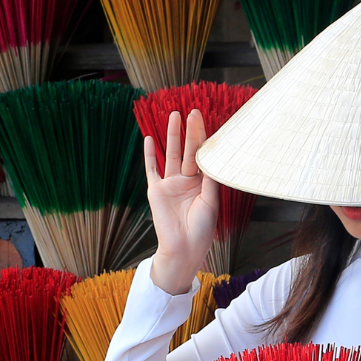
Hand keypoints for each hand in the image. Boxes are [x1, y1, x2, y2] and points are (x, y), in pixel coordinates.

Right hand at [144, 109, 221, 292]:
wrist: (184, 248)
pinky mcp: (156, 190)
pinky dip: (150, 155)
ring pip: (172, 154)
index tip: (205, 120)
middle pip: (189, 151)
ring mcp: (171, 184)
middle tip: (192, 111)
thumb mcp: (211, 201)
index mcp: (203, 183)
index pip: (203, 155)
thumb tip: (211, 156)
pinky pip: (152, 169)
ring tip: (174, 116)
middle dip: (191, 132)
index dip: (204, 137)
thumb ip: (210, 178)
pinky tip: (149, 139)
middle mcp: (187, 181)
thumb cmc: (202, 229)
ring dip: (173, 136)